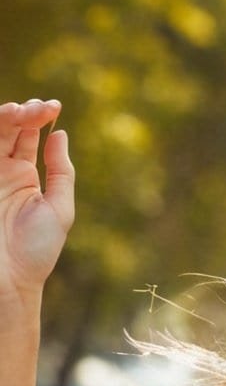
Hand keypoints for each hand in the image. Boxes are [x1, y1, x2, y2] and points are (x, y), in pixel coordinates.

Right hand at [0, 99, 74, 315]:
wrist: (9, 278)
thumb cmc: (37, 250)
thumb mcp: (59, 209)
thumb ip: (61, 172)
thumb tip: (60, 133)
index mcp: (24, 175)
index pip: (27, 135)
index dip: (38, 116)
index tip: (53, 107)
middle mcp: (1, 169)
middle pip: (6, 127)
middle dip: (22, 112)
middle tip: (37, 108)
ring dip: (3, 116)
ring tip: (21, 110)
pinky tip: (5, 120)